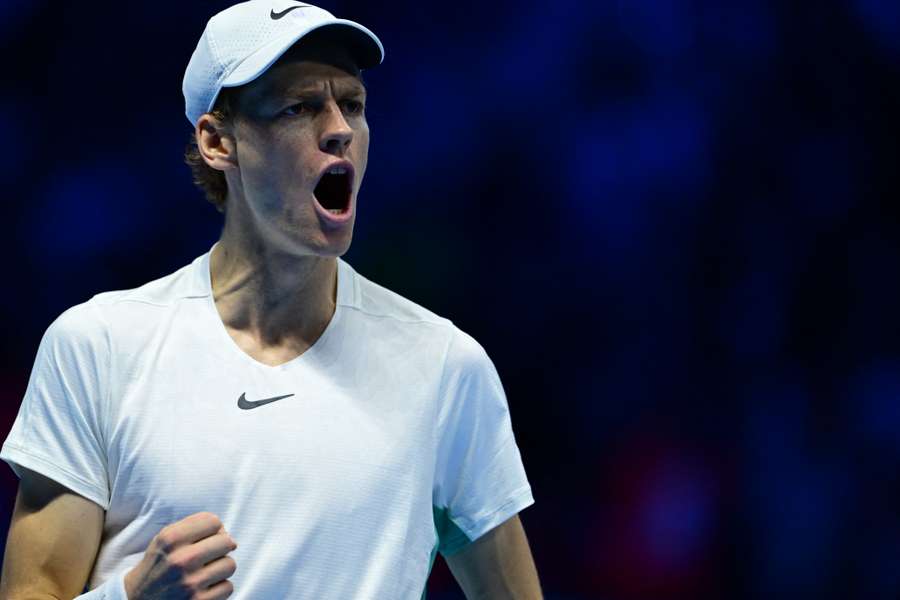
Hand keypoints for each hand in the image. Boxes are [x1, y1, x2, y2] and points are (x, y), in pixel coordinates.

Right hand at [123, 511, 237, 599]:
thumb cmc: (159, 565)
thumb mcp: (165, 539)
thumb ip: (193, 526)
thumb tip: (225, 532)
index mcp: (170, 539)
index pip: (213, 521)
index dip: (213, 529)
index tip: (206, 539)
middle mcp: (180, 560)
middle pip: (227, 541)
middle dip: (221, 548)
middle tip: (209, 556)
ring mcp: (190, 583)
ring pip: (230, 564)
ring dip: (221, 569)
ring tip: (205, 573)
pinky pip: (228, 586)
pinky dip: (219, 588)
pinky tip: (205, 588)